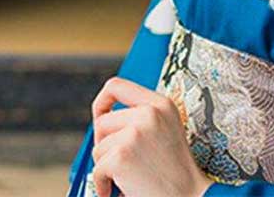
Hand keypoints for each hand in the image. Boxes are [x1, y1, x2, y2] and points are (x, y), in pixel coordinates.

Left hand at [90, 76, 214, 196]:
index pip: (117, 86)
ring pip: (98, 148)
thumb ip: (141, 117)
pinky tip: (117, 189)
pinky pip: (97, 169)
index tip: (99, 115)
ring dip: (106, 167)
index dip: (102, 101)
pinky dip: (102, 185)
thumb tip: (105, 120)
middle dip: (104, 145)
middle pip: (102, 122)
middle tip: (118, 162)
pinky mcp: (122, 156)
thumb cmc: (176, 172)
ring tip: (127, 177)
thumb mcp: (167, 129)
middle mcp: (148, 113)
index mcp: (160, 103)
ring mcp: (134, 133)